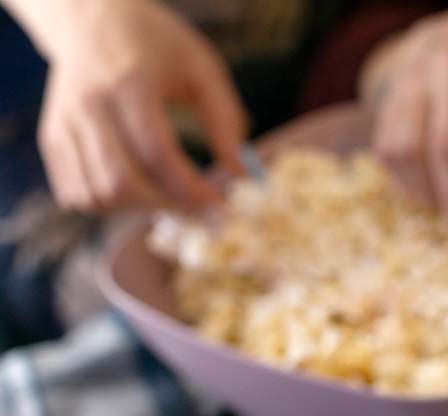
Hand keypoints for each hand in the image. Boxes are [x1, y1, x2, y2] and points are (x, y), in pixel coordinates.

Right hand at [21, 0, 245, 211]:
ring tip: (170, 198)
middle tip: (199, 209)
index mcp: (129, 84)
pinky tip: (139, 192)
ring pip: (95, 194)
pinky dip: (109, 206)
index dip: (191, 189)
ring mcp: (63, 124)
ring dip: (138, 210)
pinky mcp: (52, 138)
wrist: (93, 18)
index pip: (157, 154)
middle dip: (166, 206)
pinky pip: (74, 193)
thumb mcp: (202, 68)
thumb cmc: (156, 44)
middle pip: (120, 181)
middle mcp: (88, 106)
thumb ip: (225, 120)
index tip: (220, 202)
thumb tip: (241, 174)